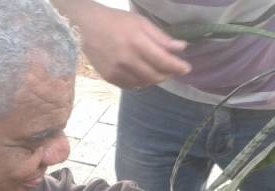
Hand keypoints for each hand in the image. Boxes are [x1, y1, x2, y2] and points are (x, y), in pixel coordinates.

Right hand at [54, 0, 190, 88]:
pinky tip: (142, 72)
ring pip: (145, 83)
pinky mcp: (110, 78)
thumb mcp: (141, 23)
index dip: (177, 67)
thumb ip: (161, 38)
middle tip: (172, 69)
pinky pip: (132, 86)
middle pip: (156, 76)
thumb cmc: (117, 21)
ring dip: (155, 78)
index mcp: (136, 42)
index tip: (187, 68)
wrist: (87, 27)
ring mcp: (117, 71)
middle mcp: (127, 60)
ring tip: (157, 69)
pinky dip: (141, 81)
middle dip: (167, 74)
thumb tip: (182, 48)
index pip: (163, 61)